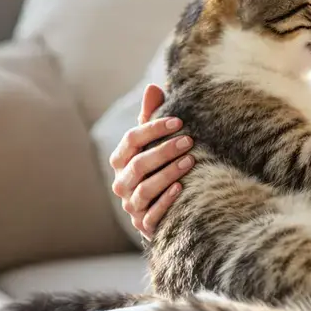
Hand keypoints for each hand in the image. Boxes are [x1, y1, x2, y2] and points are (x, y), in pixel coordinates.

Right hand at [110, 84, 193, 237]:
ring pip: (145, 188)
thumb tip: (153, 87)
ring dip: (168, 173)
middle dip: (164, 151)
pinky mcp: (143, 224)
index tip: (179, 121)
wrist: (156, 208)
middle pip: (138, 164)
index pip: (131, 139)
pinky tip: (182, 188)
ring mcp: (130, 205)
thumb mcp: (151, 142)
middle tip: (188, 140)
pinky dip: (166, 200)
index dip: (154, 128)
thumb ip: (151, 116)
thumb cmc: (155, 166)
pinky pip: (152, 213)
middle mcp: (121, 183)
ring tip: (190, 161)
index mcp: (120, 160)